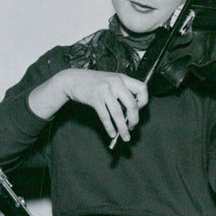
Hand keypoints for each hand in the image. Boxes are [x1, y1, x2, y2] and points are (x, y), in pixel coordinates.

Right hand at [29, 68, 148, 144]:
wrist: (72, 79)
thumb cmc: (93, 82)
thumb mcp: (110, 81)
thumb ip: (121, 91)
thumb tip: (130, 113)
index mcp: (122, 78)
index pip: (142, 88)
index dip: (143, 101)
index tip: (138, 109)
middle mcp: (116, 82)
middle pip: (132, 104)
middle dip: (134, 119)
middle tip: (132, 127)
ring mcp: (105, 90)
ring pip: (118, 113)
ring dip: (123, 128)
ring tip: (125, 137)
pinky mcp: (94, 98)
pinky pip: (105, 116)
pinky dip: (109, 127)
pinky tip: (112, 134)